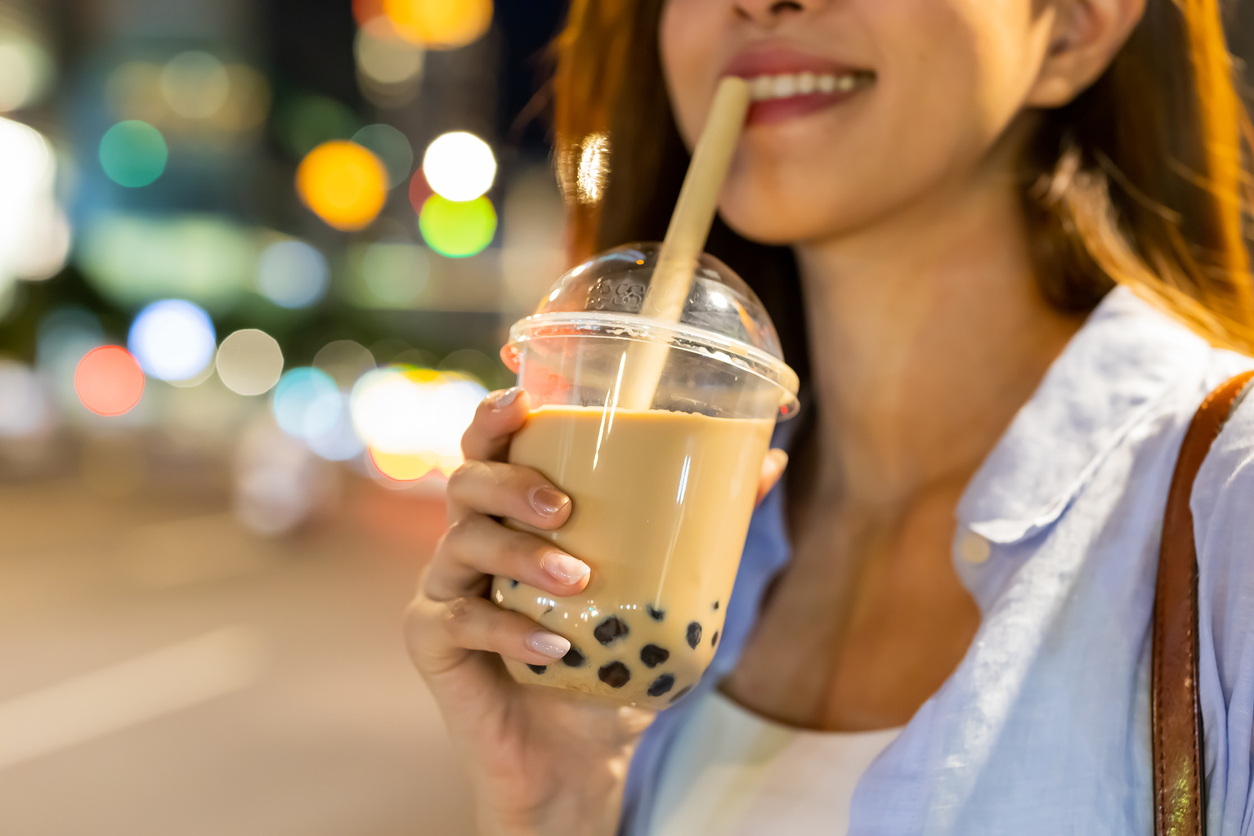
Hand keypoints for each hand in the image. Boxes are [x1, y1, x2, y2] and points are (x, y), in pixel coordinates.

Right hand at [405, 388, 788, 834]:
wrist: (578, 760)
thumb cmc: (613, 664)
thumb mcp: (663, 593)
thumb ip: (703, 529)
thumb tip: (771, 463)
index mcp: (514, 516)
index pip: (490, 449)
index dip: (495, 418)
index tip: (525, 401)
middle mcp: (472, 541)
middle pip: (466, 483)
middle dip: (511, 484)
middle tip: (563, 508)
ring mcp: (447, 590)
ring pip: (462, 543)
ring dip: (522, 554)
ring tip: (578, 580)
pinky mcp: (433, 643)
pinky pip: (459, 620)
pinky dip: (509, 630)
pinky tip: (553, 646)